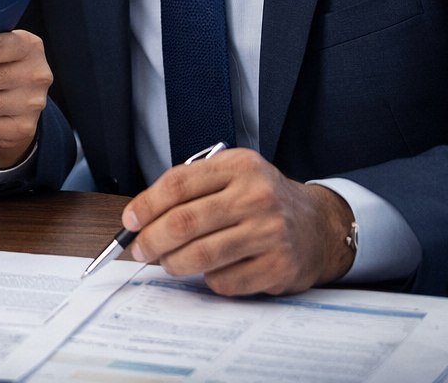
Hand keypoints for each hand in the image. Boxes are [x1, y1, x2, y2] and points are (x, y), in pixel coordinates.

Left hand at [123, 147, 356, 295]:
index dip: (145, 206)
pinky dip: (208, 279)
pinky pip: (224, 281)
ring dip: (172, 263)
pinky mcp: (279, 267)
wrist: (319, 226)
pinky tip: (212, 271)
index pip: (177, 185)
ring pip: (200, 255)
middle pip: (183, 222)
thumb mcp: (231, 176)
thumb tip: (139, 217)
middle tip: (139, 250)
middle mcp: (257, 197)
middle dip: (151, 240)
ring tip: (167, 262)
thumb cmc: (262, 201)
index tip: (129, 222)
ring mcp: (271, 232)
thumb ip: (190, 188)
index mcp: (239, 167)